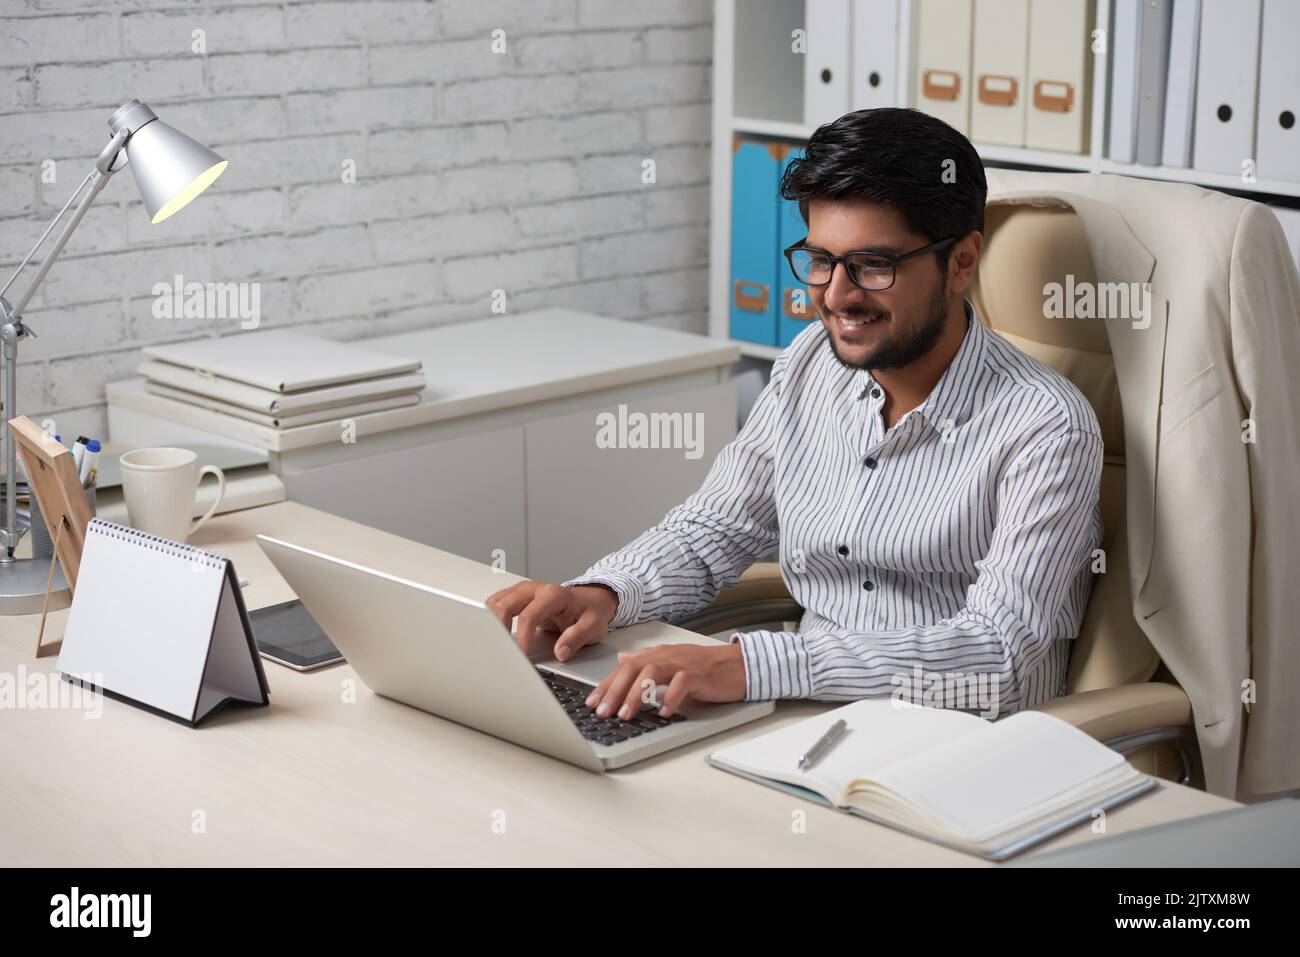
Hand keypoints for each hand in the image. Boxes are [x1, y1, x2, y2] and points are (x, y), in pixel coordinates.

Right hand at [484, 579, 618, 659]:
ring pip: (496, 602)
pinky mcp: (517, 595)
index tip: (522, 656)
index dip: (522, 639)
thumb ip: (577, 638)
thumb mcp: (593, 626)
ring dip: (493, 623)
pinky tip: (499, 633)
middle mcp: (535, 588)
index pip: (528, 616)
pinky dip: (493, 617)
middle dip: (500, 630)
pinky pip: (496, 603)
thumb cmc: (590, 613)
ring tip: (499, 644)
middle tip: (504, 651)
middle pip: (504, 605)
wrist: (590, 602)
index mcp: (554, 594)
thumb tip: (561, 652)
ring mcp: (524, 590)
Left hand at [585, 642, 746, 719]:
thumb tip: (622, 658)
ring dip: (636, 694)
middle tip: (603, 711)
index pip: (624, 668)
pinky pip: (681, 684)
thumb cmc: (704, 668)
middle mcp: (666, 655)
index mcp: (656, 654)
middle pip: (633, 669)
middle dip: (615, 690)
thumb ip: (645, 660)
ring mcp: (682, 663)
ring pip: (652, 673)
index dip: (606, 685)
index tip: (592, 703)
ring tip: (626, 714)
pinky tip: (663, 712)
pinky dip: (670, 698)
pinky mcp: (699, 674)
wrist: (737, 665)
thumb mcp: (670, 662)